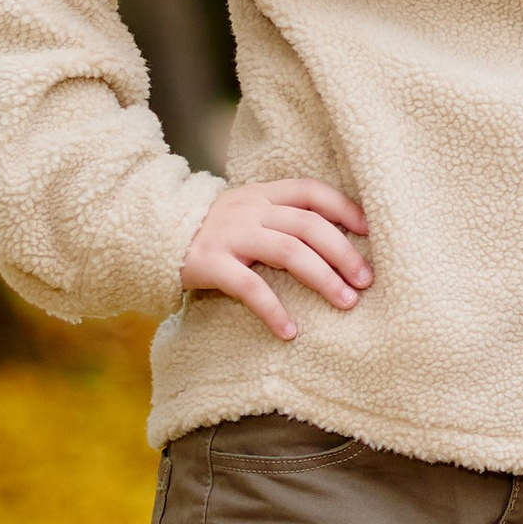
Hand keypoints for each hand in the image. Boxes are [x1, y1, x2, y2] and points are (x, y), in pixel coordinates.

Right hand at [180, 179, 372, 342]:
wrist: (151, 234)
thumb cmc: (212, 231)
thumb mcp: (246, 212)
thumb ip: (280, 217)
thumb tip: (336, 239)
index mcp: (262, 194)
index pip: (312, 191)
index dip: (345, 208)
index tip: (371, 231)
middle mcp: (250, 210)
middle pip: (309, 225)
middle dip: (343, 253)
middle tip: (366, 281)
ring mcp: (230, 235)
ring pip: (288, 252)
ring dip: (323, 279)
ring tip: (346, 303)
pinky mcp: (210, 264)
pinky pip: (249, 288)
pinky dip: (273, 311)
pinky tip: (290, 332)